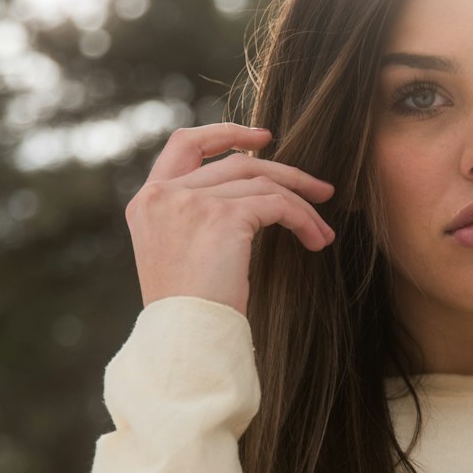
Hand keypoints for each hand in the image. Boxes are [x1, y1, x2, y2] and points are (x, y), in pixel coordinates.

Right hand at [125, 122, 335, 316]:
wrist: (185, 339)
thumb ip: (193, 221)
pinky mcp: (224, 217)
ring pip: (262, 182)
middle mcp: (164, 195)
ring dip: (302, 204)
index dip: (226, 133)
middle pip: (237, 163)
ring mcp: (191, 202)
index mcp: (147, 201)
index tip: (263, 138)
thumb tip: (243, 204)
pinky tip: (316, 241)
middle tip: (319, 190)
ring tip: (324, 229)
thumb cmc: (188, 314)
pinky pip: (277, 205)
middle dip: (286, 173)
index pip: (185, 144)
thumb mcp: (177, 257)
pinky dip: (303, 220)